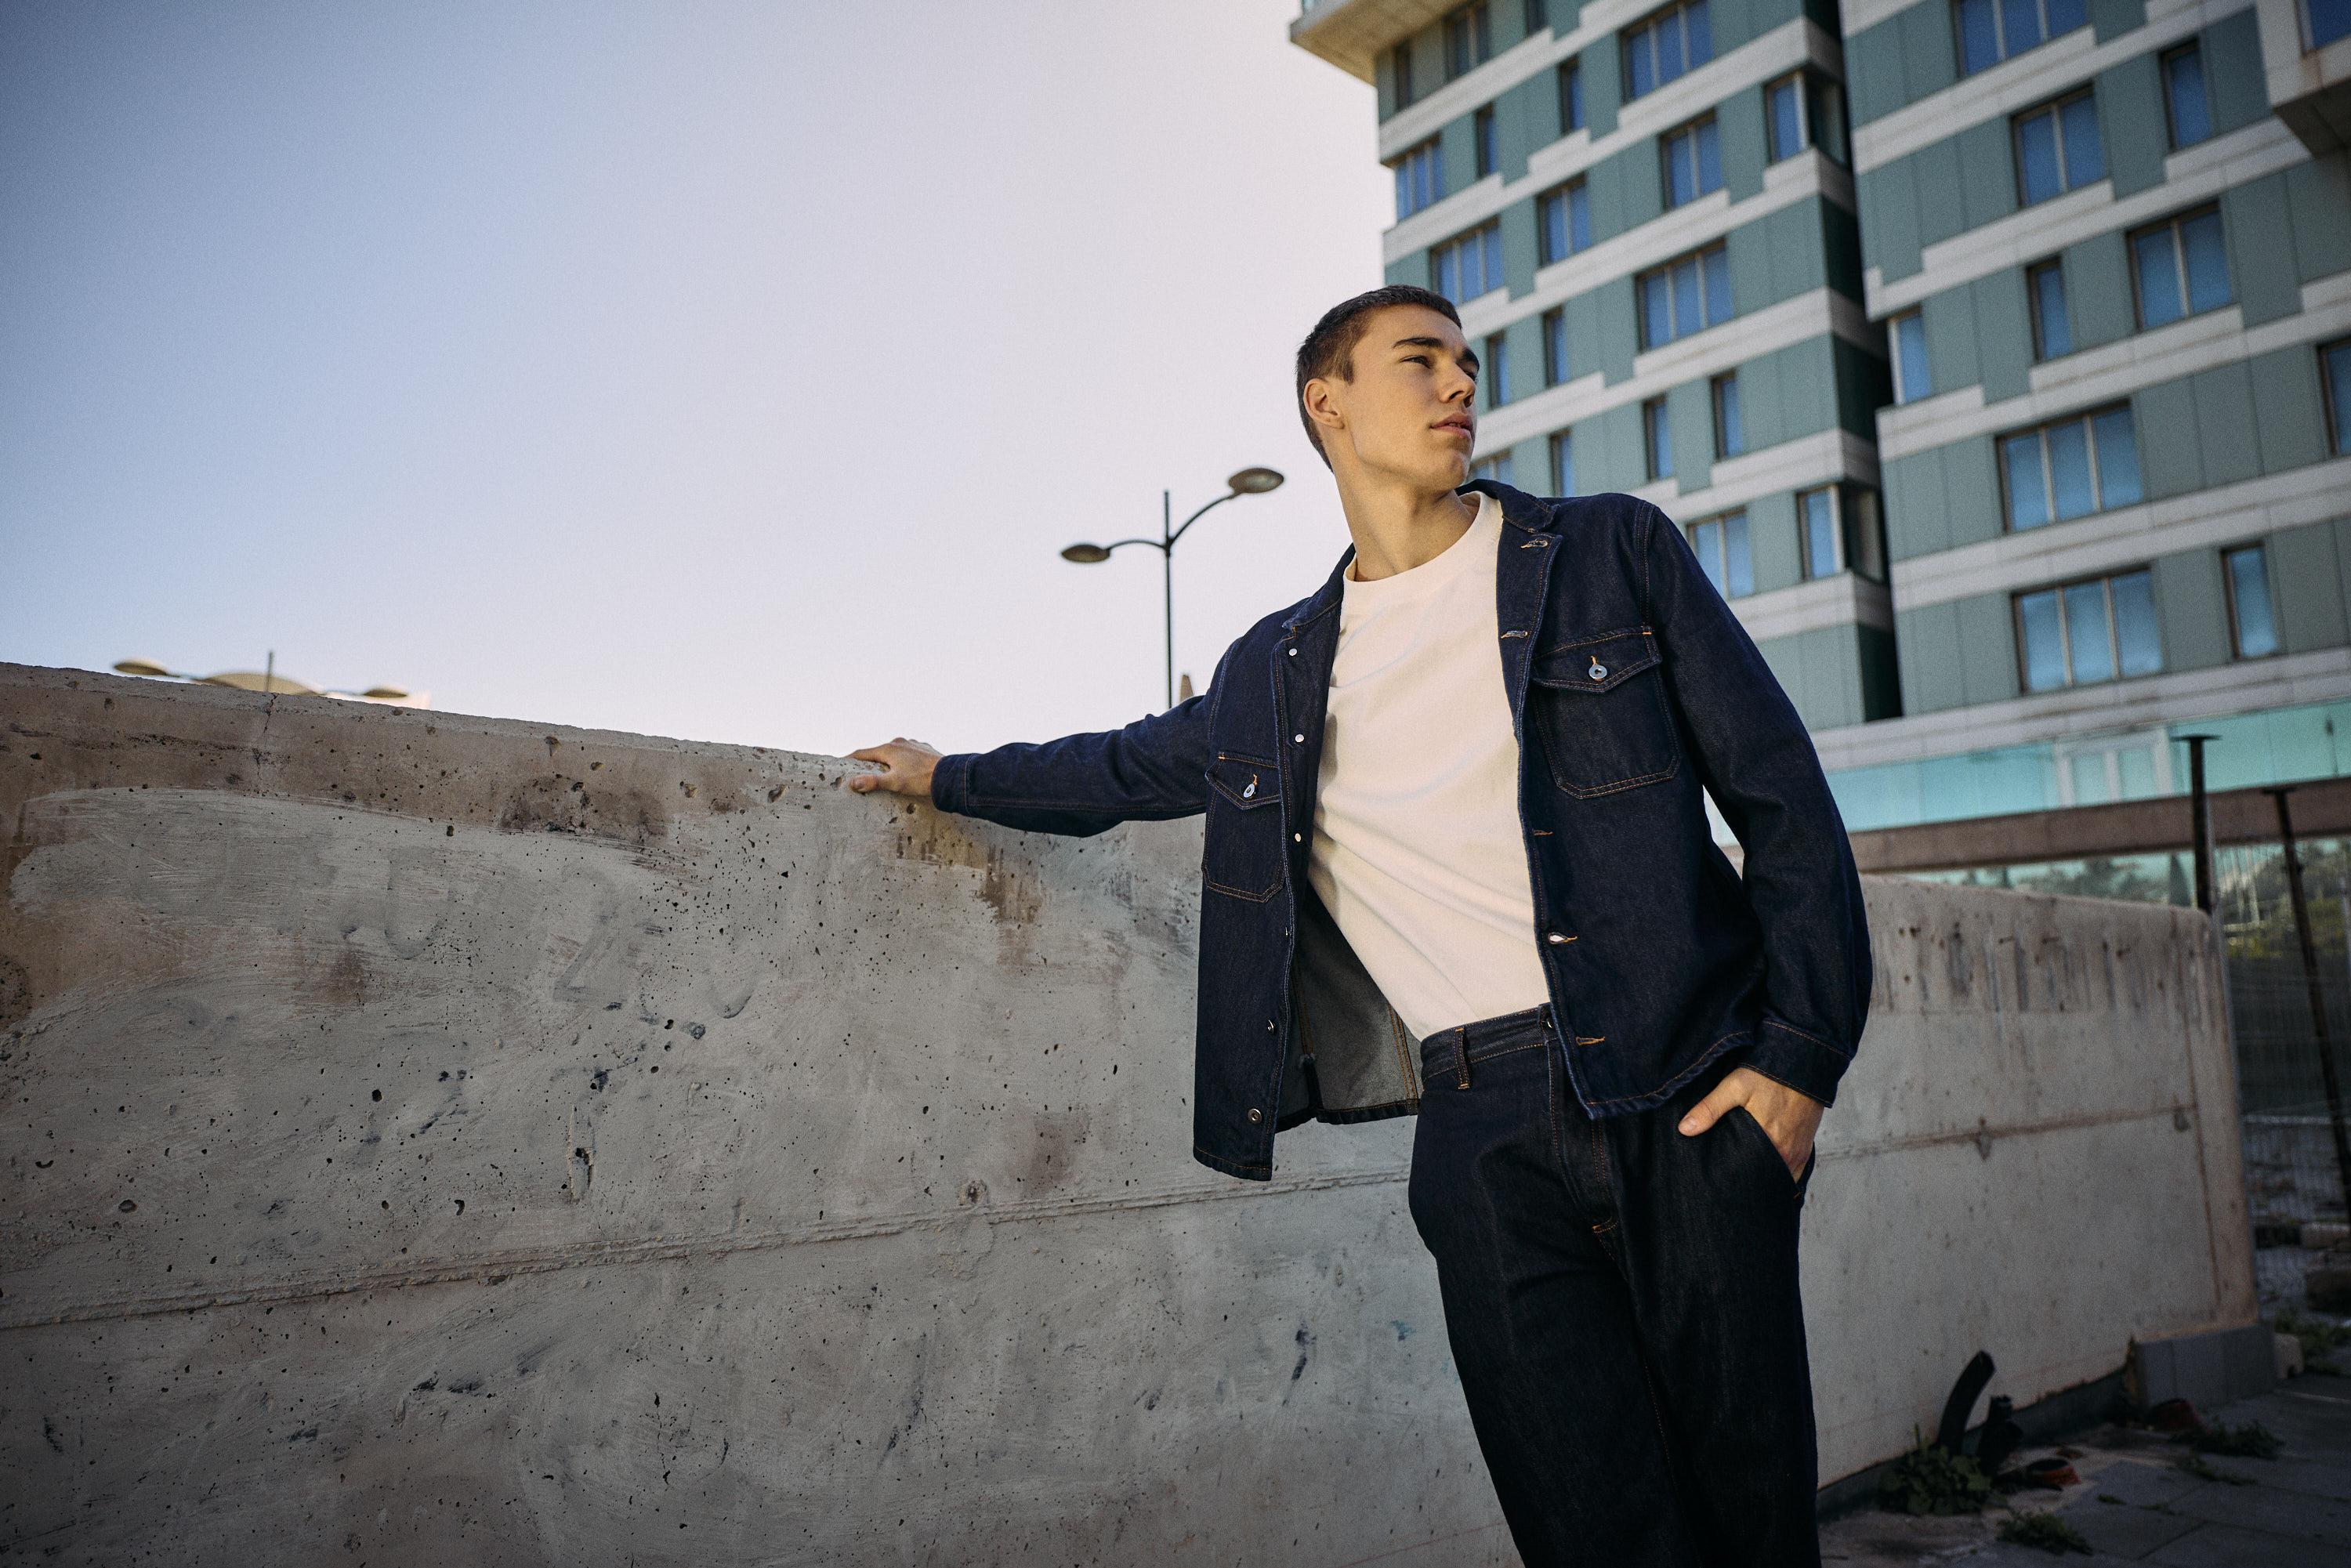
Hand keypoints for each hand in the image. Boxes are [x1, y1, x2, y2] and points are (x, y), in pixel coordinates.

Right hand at [846, 738, 941, 800]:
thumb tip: (853, 783)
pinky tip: (905, 768)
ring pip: (894, 751)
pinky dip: (902, 760)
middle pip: (878, 751)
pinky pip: (908, 753)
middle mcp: (899, 742)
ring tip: (884, 770)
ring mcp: (912, 744)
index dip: (850, 759)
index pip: (862, 753)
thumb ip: (873, 782)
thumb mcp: (895, 783)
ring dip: (887, 759)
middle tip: (860, 770)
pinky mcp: (924, 749)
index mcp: (888, 748)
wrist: (948, 775)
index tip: (841, 763)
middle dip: (869, 760)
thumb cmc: (921, 779)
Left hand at [1677, 1066, 1822, 1178]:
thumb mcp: (1735, 1086)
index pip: (1750, 1176)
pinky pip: (1793, 1169)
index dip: (1736, 1182)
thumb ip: (1710, 1108)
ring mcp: (1800, 1152)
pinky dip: (1780, 1171)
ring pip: (1780, 1176)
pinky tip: (1765, 1168)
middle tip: (1730, 1184)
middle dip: (1749, 1182)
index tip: (1722, 1183)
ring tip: (1746, 1177)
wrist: (1805, 1062)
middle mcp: (1789, 1154)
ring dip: (1765, 1176)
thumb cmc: (1770, 1074)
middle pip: (1765, 1178)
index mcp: (1771, 1146)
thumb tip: (1685, 1129)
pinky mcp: (1806, 1145)